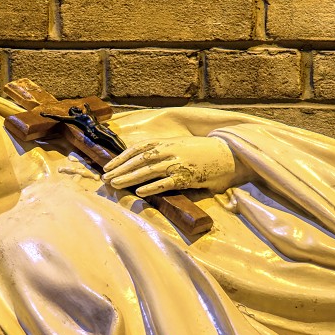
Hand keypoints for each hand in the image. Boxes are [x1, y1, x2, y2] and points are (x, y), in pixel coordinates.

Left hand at [102, 136, 252, 197]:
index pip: (138, 148)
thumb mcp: (182, 147)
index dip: (121, 157)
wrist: (230, 155)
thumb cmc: (205, 153)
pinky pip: (166, 183)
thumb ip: (165, 152)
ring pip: (148, 170)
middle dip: (120, 169)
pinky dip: (151, 187)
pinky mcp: (188, 177)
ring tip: (114, 184)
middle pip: (139, 159)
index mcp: (168, 143)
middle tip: (104, 178)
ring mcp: (178, 163)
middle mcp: (170, 151)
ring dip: (129, 178)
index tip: (108, 165)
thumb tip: (145, 163)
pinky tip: (138, 192)